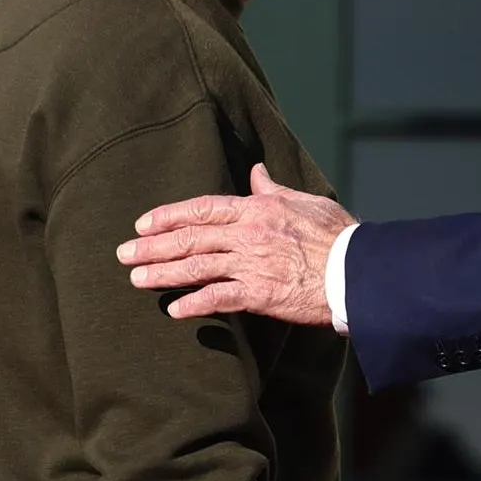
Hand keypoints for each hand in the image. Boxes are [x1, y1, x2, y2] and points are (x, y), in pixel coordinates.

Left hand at [115, 163, 352, 324]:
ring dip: (162, 274)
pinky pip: (219, 298)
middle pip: (190, 238)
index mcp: (258, 208)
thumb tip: (257, 172)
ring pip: (196, 266)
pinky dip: (194, 304)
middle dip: (153, 246)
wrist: (357, 270)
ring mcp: (252, 264)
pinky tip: (174, 309)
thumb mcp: (305, 201)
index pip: (203, 208)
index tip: (144, 224)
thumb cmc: (337, 234)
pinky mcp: (260, 294)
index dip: (169, 215)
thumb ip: (274, 189)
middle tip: (123, 254)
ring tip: (136, 279)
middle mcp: (249, 234)